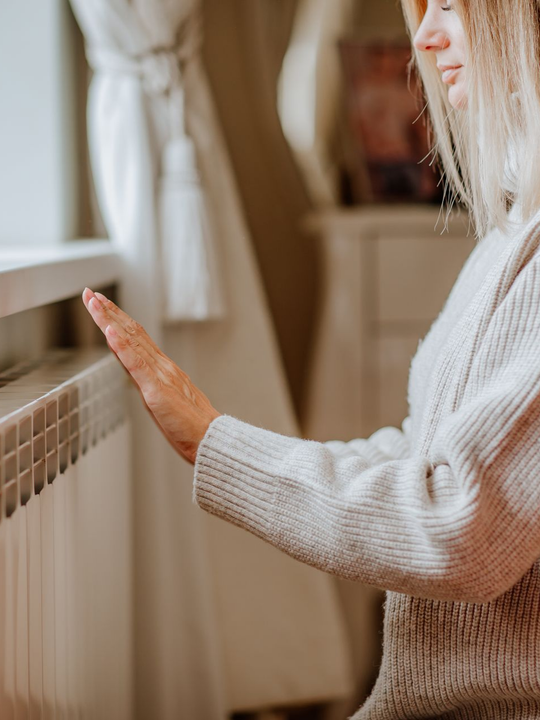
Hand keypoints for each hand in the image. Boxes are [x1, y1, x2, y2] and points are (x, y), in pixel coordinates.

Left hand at [81, 288, 221, 464]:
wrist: (211, 439)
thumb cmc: (192, 427)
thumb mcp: (167, 401)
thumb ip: (153, 385)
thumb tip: (138, 376)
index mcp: (163, 369)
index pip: (137, 338)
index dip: (118, 319)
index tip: (102, 305)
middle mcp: (162, 366)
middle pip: (132, 332)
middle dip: (109, 312)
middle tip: (91, 294)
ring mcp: (159, 376)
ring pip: (131, 341)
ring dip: (110, 320)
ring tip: (95, 303)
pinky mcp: (157, 390)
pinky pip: (137, 364)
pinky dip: (123, 346)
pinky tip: (111, 332)